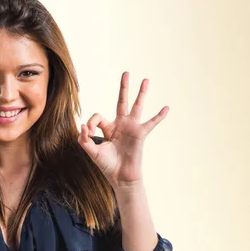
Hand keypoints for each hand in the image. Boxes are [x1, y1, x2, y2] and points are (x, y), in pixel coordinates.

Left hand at [78, 71, 168, 187]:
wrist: (120, 177)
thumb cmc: (107, 165)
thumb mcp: (92, 151)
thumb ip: (84, 139)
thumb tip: (82, 125)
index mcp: (108, 128)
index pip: (98, 116)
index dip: (90, 123)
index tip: (88, 134)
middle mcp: (121, 125)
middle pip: (122, 101)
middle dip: (123, 88)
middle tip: (126, 73)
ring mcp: (132, 128)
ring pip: (137, 106)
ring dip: (141, 93)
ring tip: (146, 80)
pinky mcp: (140, 134)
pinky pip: (151, 123)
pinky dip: (159, 116)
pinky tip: (166, 108)